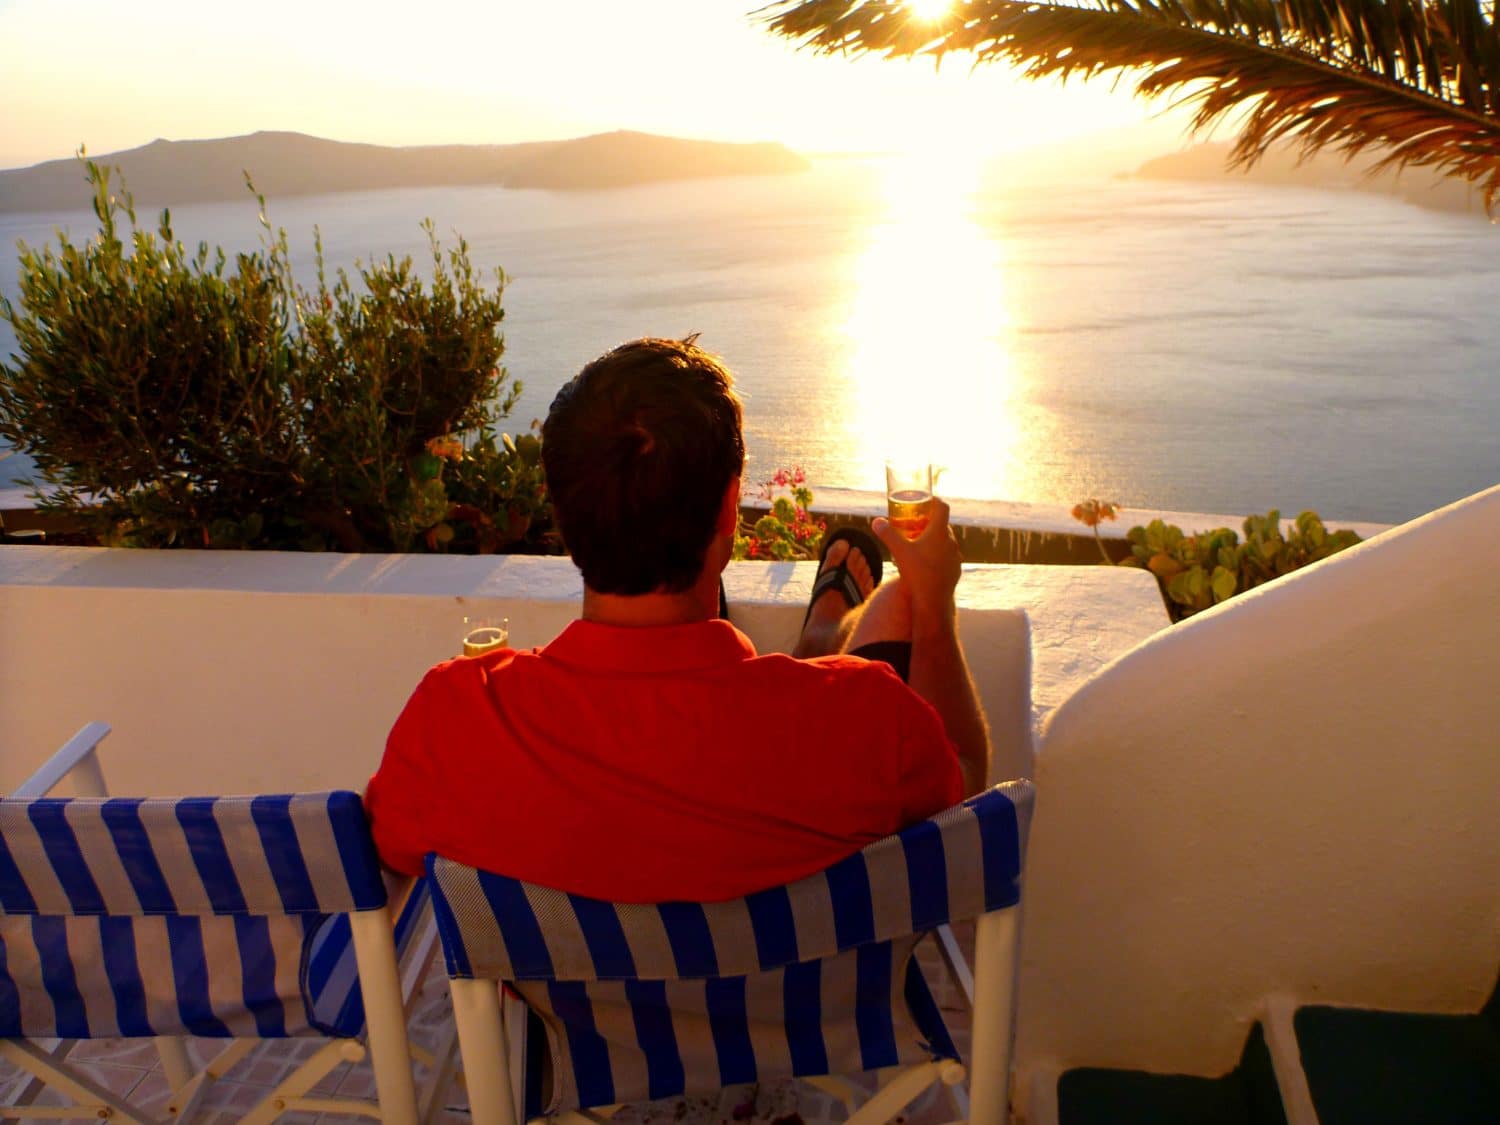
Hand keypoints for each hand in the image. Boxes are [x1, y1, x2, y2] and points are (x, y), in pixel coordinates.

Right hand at [872, 496, 962, 619]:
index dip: (934, 501)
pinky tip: (927, 562)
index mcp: (939, 532)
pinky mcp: (956, 569)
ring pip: (946, 541)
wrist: (932, 600)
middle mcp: (951, 541)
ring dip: (935, 539)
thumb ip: (887, 534)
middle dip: (930, 522)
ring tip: (920, 544)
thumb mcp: (898, 550)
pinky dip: (938, 554)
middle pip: (943, 525)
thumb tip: (876, 521)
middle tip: (916, 524)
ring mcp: (955, 556)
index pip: (942, 507)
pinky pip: (948, 556)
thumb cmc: (916, 572)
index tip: (926, 500)